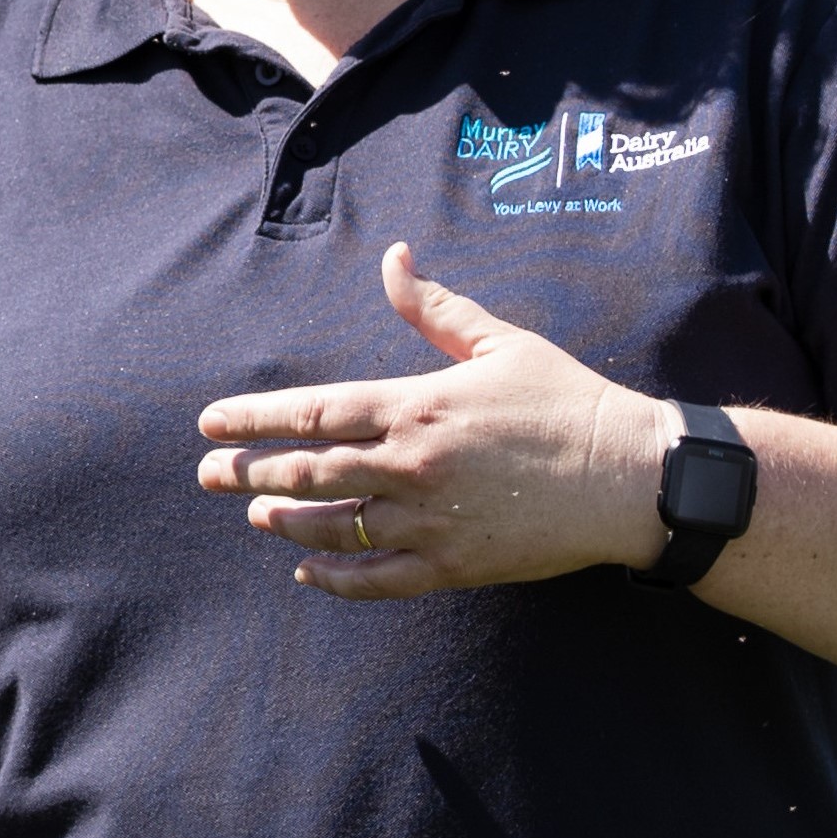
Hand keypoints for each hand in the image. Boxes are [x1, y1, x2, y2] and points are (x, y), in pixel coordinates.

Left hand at [195, 243, 671, 596]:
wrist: (628, 476)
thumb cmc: (566, 400)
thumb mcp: (497, 340)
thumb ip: (433, 306)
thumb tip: (395, 257)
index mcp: (415, 406)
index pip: (312, 413)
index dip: (254, 420)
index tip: (211, 424)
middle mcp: (411, 467)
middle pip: (308, 473)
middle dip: (250, 473)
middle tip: (208, 475)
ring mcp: (430, 522)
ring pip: (335, 528)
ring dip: (286, 522)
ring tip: (254, 515)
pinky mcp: (455, 566)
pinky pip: (378, 580)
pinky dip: (337, 579)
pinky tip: (309, 572)